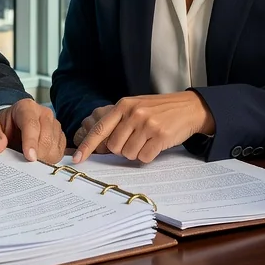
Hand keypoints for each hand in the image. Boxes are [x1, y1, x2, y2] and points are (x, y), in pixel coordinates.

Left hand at [0, 98, 65, 163]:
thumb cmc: (3, 127)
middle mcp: (44, 113)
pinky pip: (59, 152)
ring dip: (43, 159)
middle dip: (37, 155)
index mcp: (26, 107)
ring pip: (54, 147)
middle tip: (25, 165)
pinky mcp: (60, 136)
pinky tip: (38, 159)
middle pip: (46, 138)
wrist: (12, 126)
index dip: (31, 142)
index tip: (29, 157)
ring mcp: (54, 124)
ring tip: (29, 161)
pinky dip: (50, 160)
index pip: (31, 125)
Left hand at [71, 92, 214, 164]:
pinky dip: (148, 155)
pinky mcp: (160, 135)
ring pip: (128, 154)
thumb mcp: (135, 107)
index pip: (99, 129)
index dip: (87, 146)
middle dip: (122, 149)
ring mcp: (147, 124)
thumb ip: (118, 122)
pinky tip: (155, 144)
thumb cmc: (158, 110)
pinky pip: (144, 157)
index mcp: (123, 106)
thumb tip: (100, 145)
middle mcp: (133, 113)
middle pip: (114, 147)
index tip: (77, 159)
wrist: (187, 107)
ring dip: (136, 153)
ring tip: (147, 140)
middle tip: (135, 140)